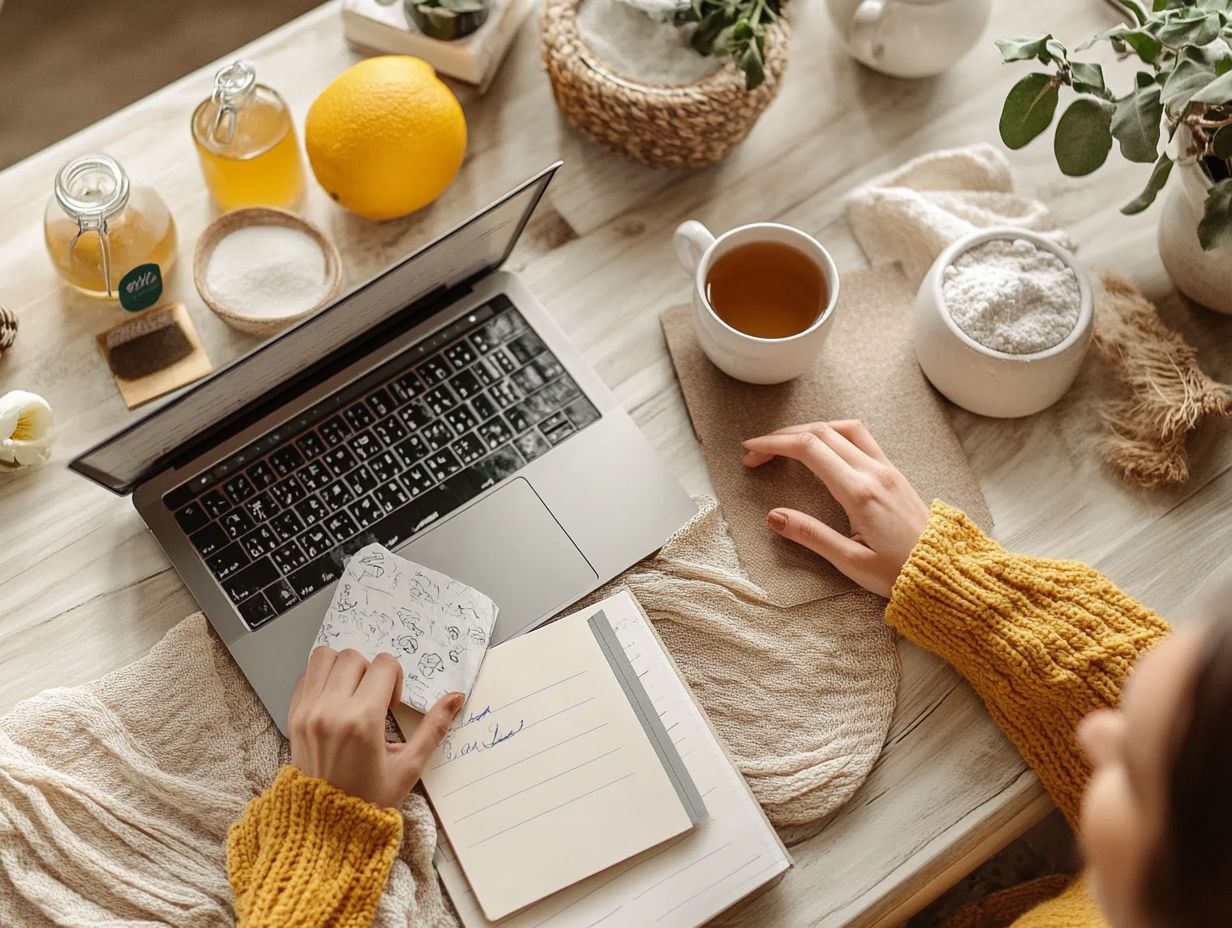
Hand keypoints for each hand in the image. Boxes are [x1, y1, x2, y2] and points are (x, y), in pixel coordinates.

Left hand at [289, 647, 462, 809]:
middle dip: (370, 671)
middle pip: (354, 657)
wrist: (324, 828)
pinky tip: (334, 702)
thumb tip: (456, 698)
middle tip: (374, 699)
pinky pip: (305, 676)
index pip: (383, 665)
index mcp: (362, 721)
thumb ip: (433, 728)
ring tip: (353, 694)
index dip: (395, 679)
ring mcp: (307, 712)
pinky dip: (321, 679)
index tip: (392, 705)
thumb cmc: (368, 800)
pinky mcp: (293, 717)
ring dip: (343, 668)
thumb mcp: (408, 767)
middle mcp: (331, 710)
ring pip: (325, 657)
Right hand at [742, 419, 929, 597]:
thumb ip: (810, 536)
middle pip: (822, 431)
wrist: (945, 572)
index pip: (809, 449)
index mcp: (860, 492)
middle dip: (784, 436)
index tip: (751, 451)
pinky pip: (861, 437)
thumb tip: (774, 516)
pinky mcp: (894, 473)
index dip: (774, 444)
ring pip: (844, 427)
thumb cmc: (900, 572)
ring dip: (810, 429)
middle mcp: (874, 472)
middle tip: (758, 452)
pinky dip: (833, 433)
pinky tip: (822, 449)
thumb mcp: (850, 563)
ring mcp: (887, 469)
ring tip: (787, 444)